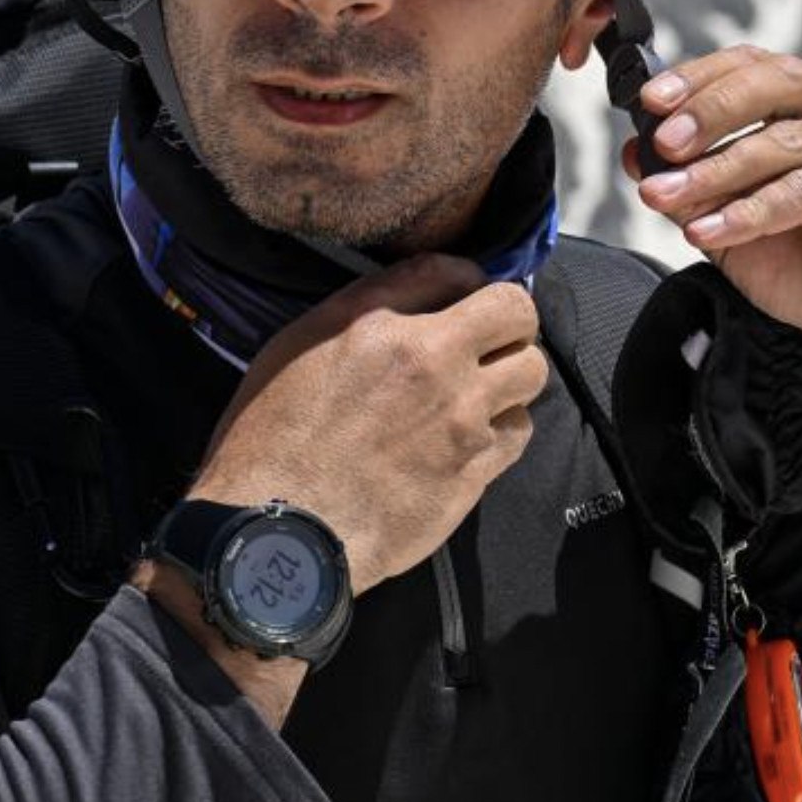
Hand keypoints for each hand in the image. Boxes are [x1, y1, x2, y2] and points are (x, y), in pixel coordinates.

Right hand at [188, 253, 545, 592]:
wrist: (279, 532)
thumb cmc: (270, 440)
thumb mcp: (297, 348)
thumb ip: (361, 313)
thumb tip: (411, 299)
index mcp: (380, 324)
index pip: (457, 269)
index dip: (466, 282)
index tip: (458, 299)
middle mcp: (432, 362)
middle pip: (517, 313)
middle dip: (509, 321)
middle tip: (487, 341)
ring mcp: (462, 420)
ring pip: (532, 374)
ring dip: (510, 377)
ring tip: (480, 394)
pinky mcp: (474, 472)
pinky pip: (518, 433)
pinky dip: (502, 430)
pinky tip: (470, 439)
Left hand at [623, 45, 801, 370]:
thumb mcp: (736, 219)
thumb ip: (694, 183)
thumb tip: (639, 153)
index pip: (755, 65)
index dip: (701, 76)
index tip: (651, 100)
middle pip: (774, 85)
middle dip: (709, 110)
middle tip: (663, 142)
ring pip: (784, 141)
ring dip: (716, 169)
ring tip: (667, 194)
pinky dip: (750, 211)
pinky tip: (708, 230)